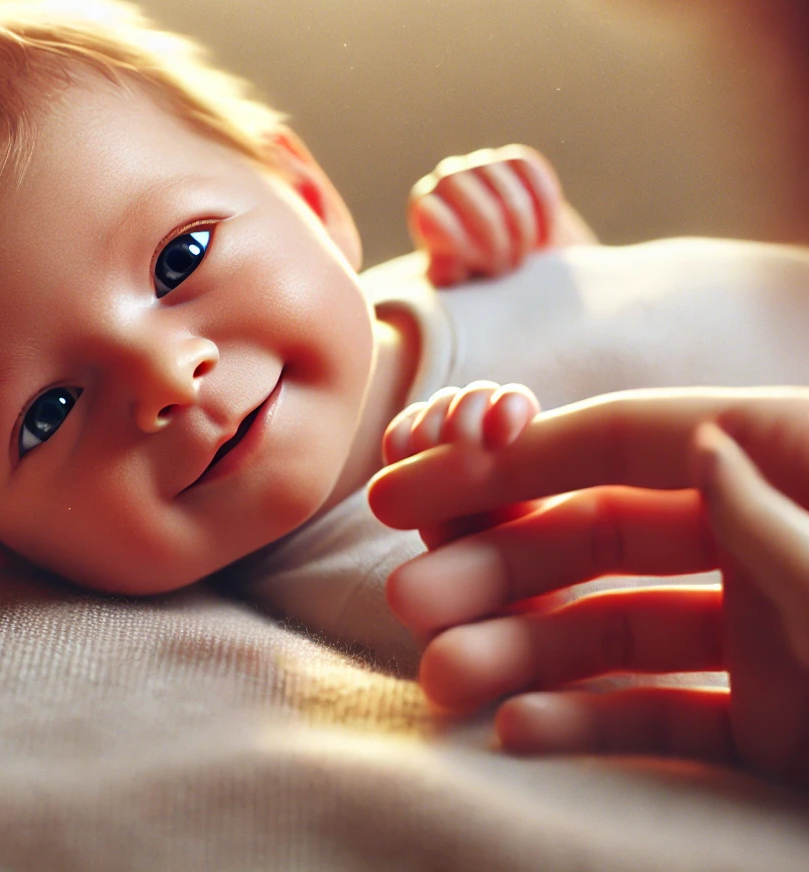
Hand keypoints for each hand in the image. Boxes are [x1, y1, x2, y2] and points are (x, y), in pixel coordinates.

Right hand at [368, 388, 808, 784]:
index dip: (503, 463)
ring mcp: (761, 629)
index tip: (400, 488)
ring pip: (614, 627)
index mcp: (781, 461)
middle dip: (491, 565)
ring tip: (442, 676)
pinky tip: (518, 729)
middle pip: (595, 534)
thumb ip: (774, 519)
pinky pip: (666, 712)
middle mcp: (754, 535)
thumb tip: (698, 443)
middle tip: (407, 597)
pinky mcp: (773, 718)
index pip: (613, 443)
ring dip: (521, 648)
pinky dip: (590, 721)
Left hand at [407, 144, 594, 285]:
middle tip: (507, 268)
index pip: (430, 208)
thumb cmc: (479, 281)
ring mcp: (482, 165)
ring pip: (500, 180)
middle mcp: (448, 179)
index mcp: (425, 207)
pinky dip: (542, 202)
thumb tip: (447, 255)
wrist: (519, 267)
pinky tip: (545, 236)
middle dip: (490, 233)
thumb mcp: (458, 287)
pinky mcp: (516, 161)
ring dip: (520, 224)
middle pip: (461, 188)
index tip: (480, 268)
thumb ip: (446, 273)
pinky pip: (527, 167)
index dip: (457, 240)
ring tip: (525, 257)